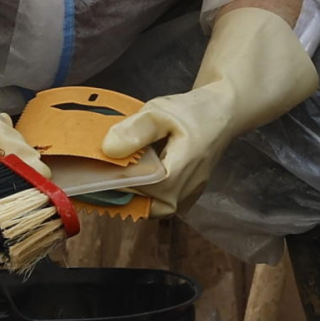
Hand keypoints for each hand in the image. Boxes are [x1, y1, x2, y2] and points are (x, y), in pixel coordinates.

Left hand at [100, 6, 319, 208]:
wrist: (223, 113)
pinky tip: (135, 176)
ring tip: (117, 173)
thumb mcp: (160, 112)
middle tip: (105, 171)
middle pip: (142, 205)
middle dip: (120, 191)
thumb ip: (136, 130)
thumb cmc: (193, 111)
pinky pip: (160, 205)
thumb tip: (108, 149)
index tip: (96, 166)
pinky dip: (144, 195)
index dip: (114, 179)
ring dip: (131, 194)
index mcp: (179, 172)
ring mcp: (187, 198)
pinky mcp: (186, 197)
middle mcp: (184, 193)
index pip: (138, 189)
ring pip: (151, 208)